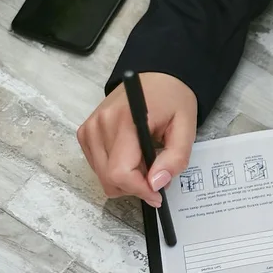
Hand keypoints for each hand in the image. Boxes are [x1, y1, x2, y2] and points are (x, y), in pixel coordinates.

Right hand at [77, 72, 197, 207]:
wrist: (158, 77)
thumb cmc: (173, 99)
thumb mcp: (186, 128)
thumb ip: (174, 158)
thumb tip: (156, 184)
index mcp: (126, 121)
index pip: (120, 172)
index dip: (139, 190)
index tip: (157, 195)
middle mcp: (100, 124)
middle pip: (109, 178)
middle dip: (134, 187)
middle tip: (156, 177)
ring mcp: (90, 128)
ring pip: (102, 176)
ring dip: (125, 179)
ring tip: (146, 162)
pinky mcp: (86, 133)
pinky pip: (97, 166)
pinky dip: (115, 170)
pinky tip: (132, 157)